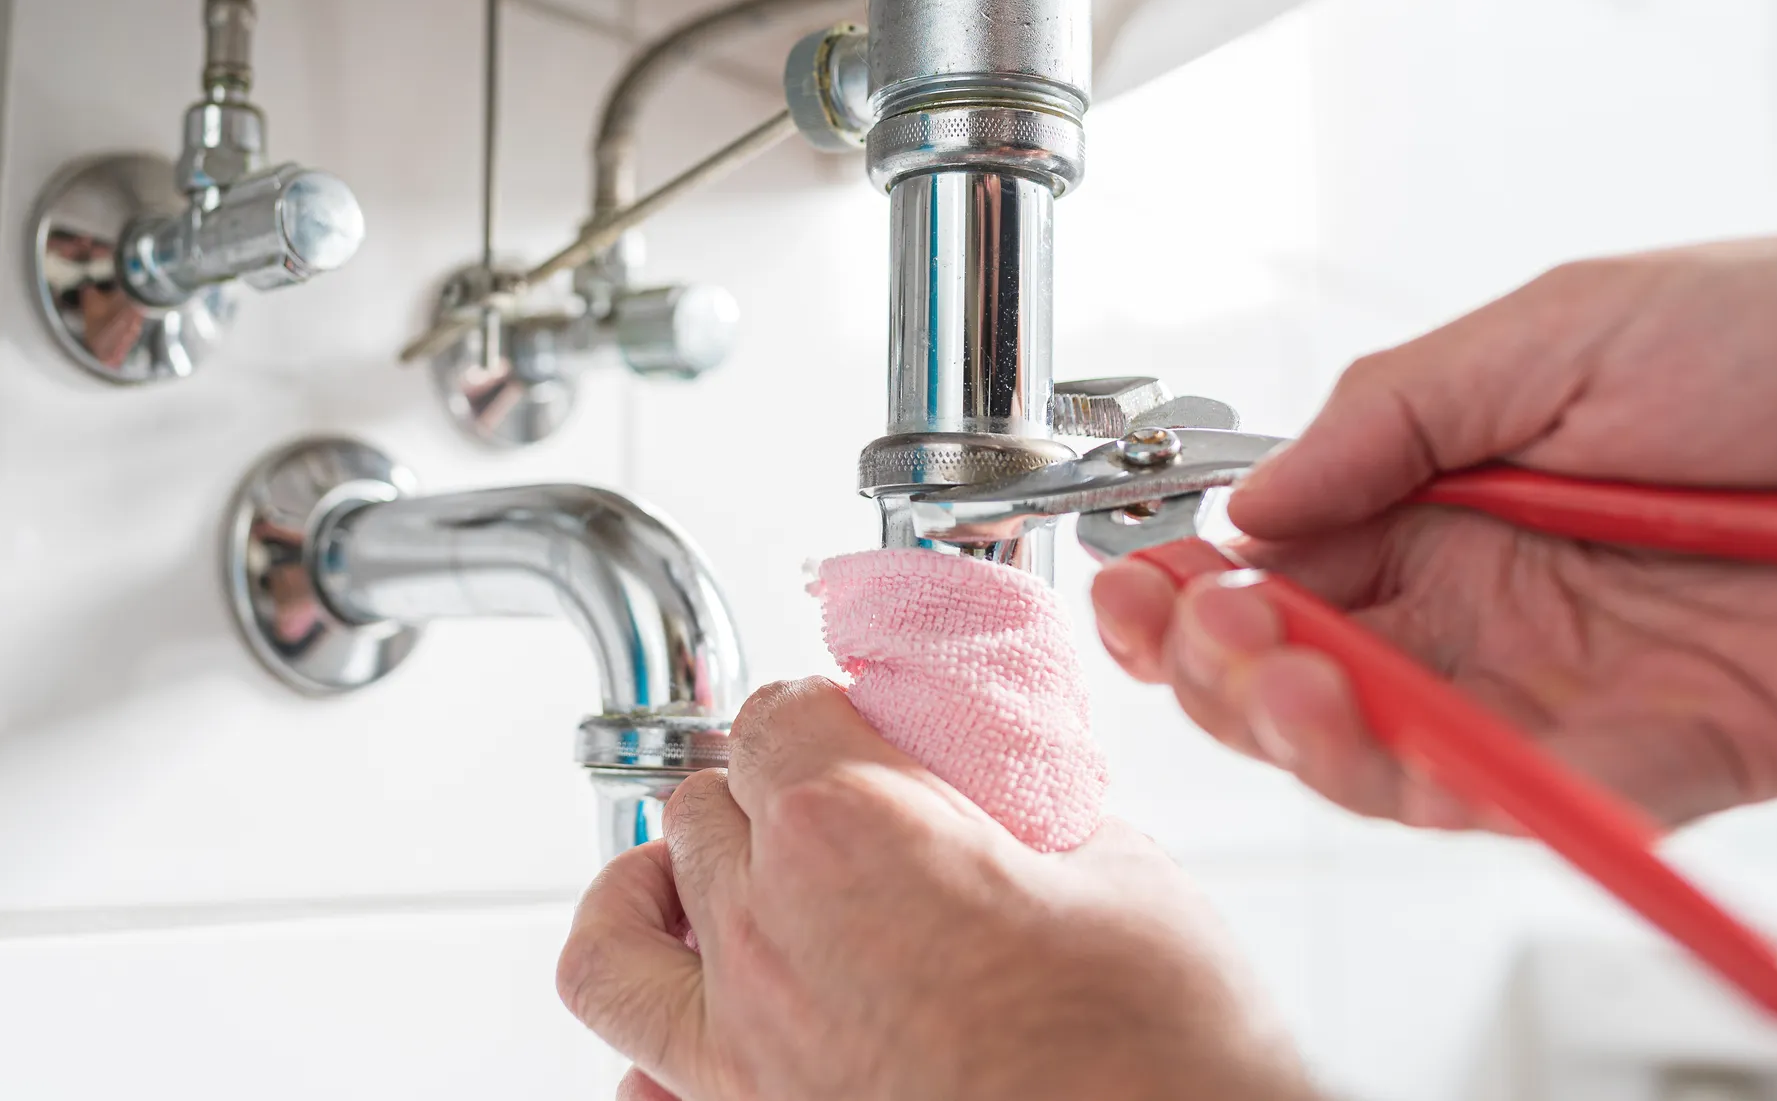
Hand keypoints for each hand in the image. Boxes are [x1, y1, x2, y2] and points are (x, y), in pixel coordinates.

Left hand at [558, 678, 1314, 1100]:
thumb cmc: (1153, 1050)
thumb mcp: (1122, 872)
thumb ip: (1032, 806)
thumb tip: (1005, 786)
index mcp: (851, 830)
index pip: (776, 714)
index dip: (820, 710)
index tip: (856, 726)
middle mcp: (769, 931)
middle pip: (703, 805)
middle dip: (762, 789)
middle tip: (831, 804)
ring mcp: (743, 1046)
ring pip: (623, 929)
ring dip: (663, 887)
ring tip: (704, 883)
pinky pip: (635, 1067)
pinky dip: (645, 1031)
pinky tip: (701, 1013)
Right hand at [1091, 239, 1776, 829]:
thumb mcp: (1559, 329)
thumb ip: (1389, 414)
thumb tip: (1251, 506)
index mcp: (1445, 500)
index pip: (1283, 570)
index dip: (1192, 591)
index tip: (1136, 585)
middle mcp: (1486, 606)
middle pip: (1308, 676)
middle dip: (1219, 666)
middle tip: (1193, 632)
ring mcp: (1559, 690)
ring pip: (1387, 757)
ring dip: (1301, 730)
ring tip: (1272, 675)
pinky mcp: (1652, 763)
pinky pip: (1526, 801)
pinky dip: (1440, 787)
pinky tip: (1380, 737)